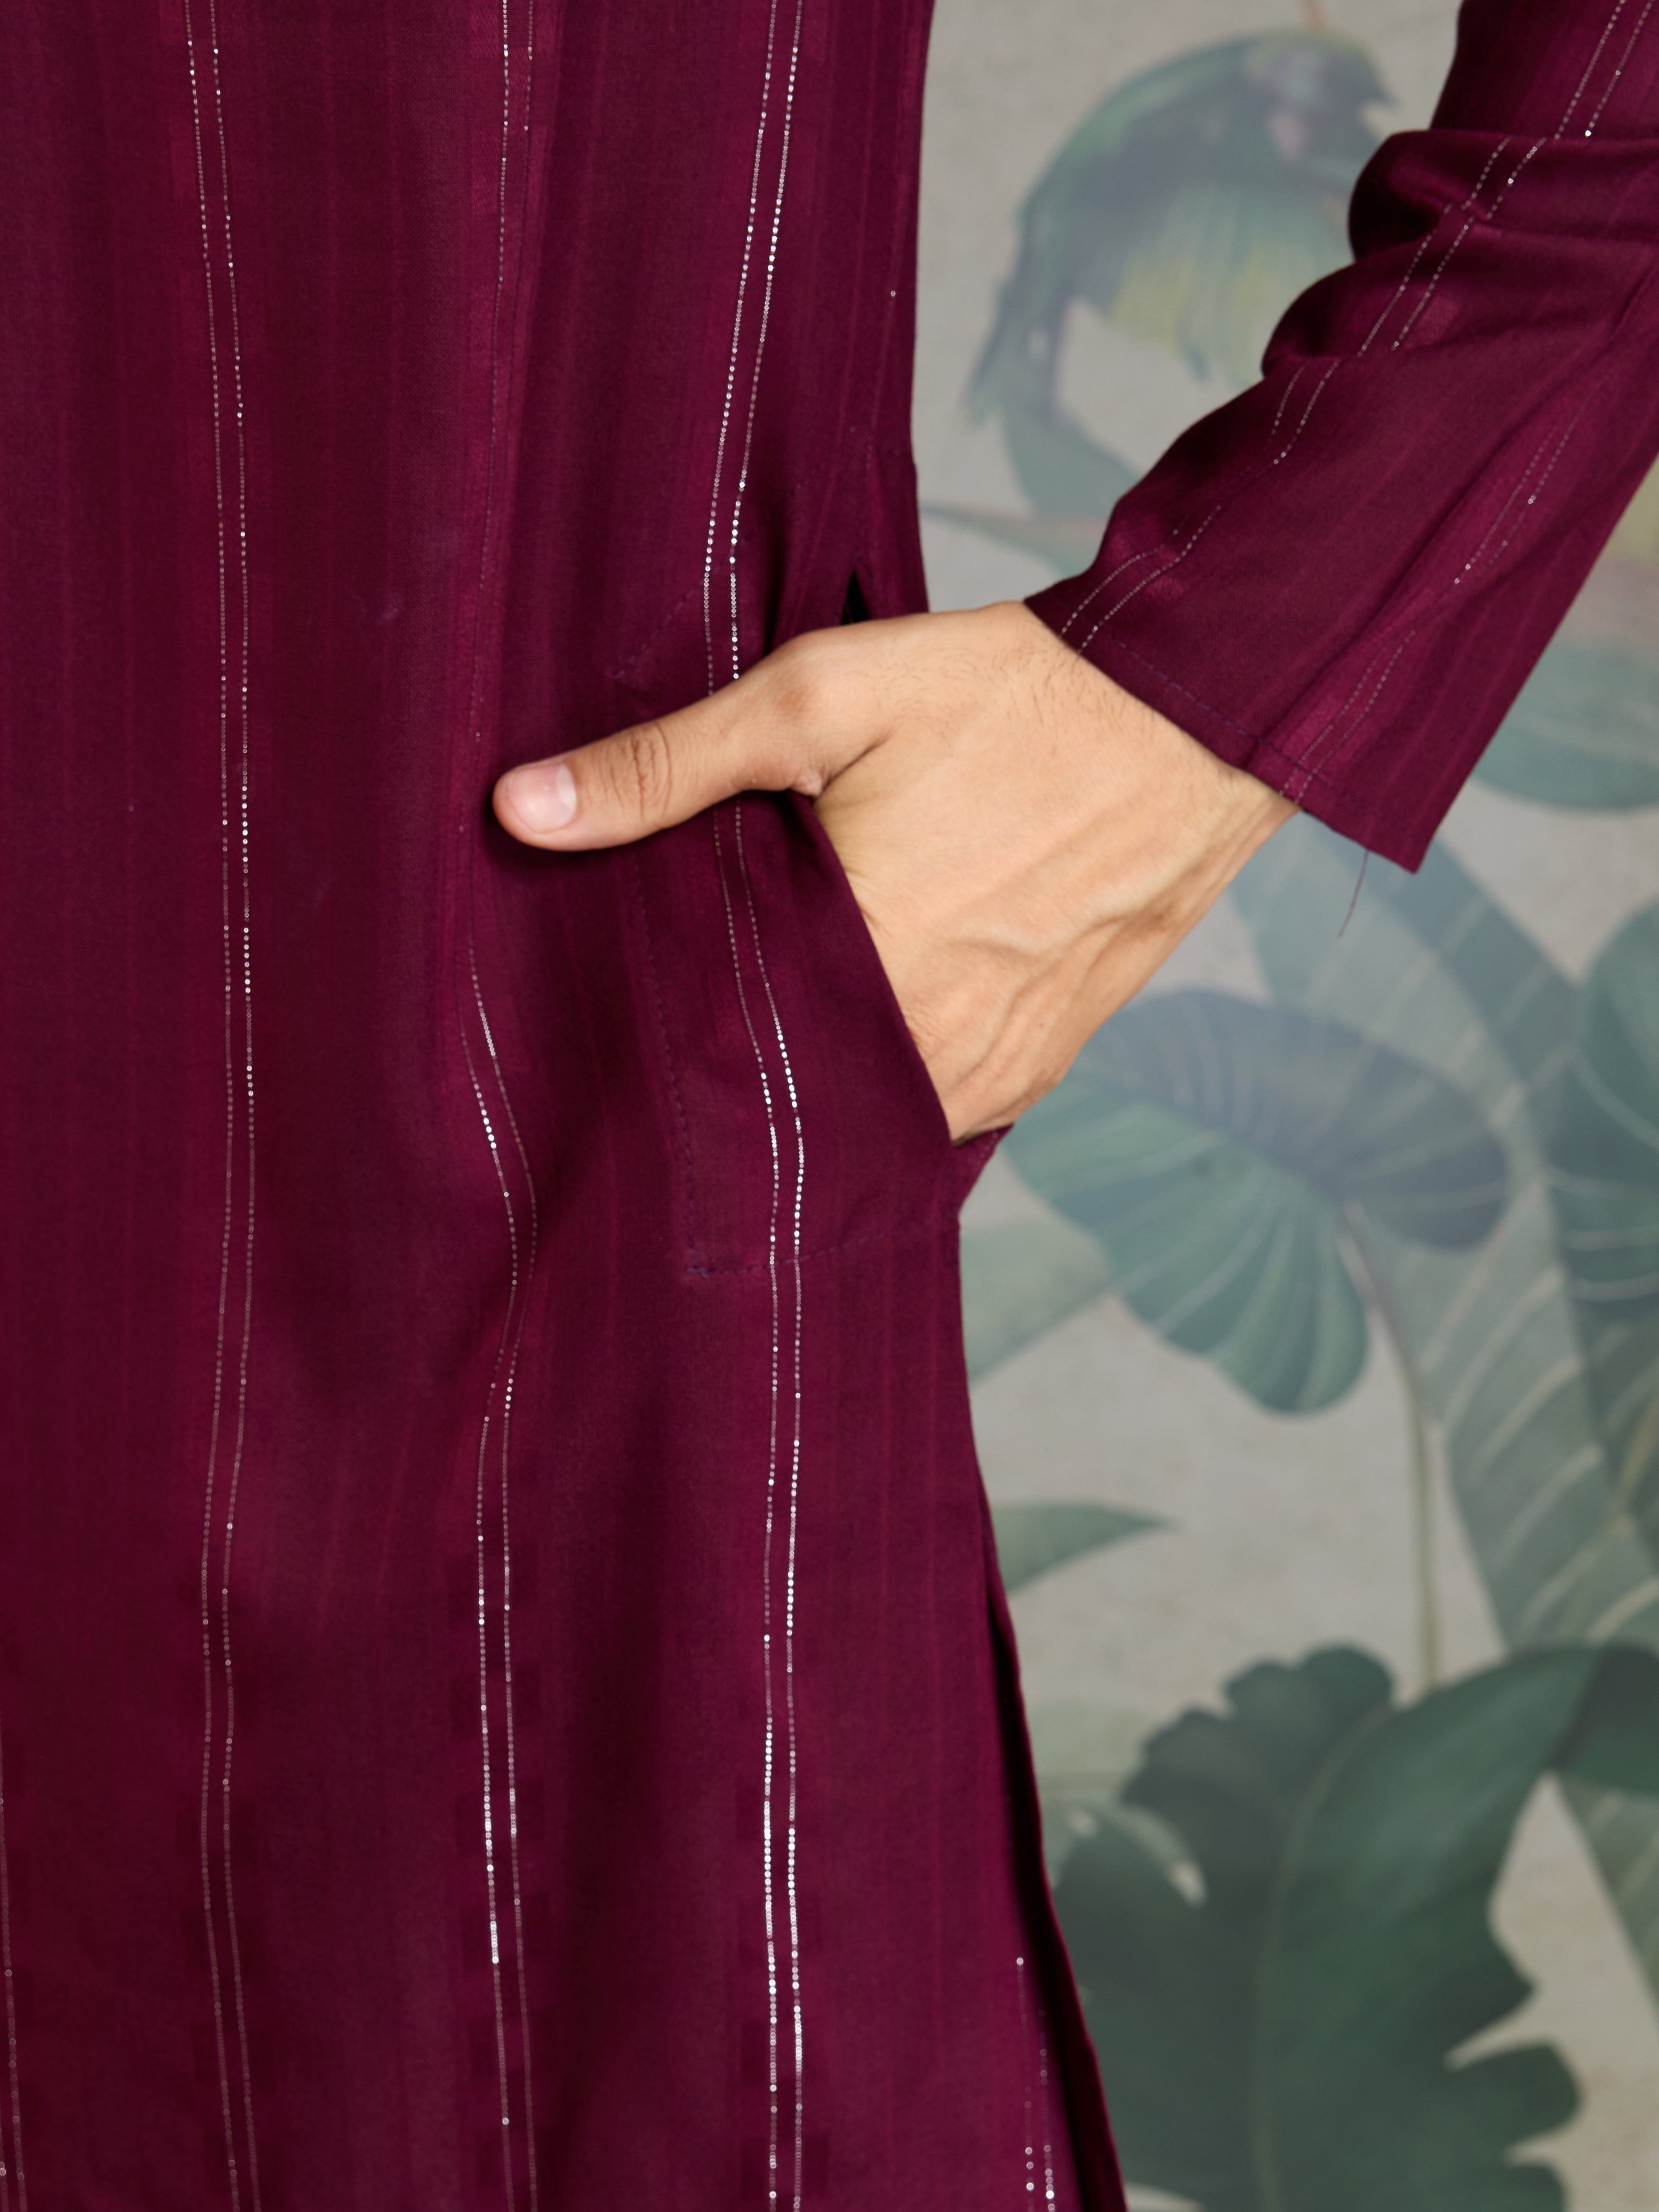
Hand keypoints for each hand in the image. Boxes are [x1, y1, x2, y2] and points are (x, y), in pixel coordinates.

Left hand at [493, 602, 1294, 1139]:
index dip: (661, 1027)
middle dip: (736, 1053)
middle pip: (785, 1088)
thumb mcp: (822, 693)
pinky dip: (892, 1072)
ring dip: (818, 1070)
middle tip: (699, 997)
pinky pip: (937, 1105)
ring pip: (862, 1108)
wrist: (1194, 718)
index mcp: (862, 961)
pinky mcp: (1040, 1065)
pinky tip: (867, 1017)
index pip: (712, 1046)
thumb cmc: (1006, 695)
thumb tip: (519, 808)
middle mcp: (930, 1043)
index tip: (624, 1002)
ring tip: (782, 1006)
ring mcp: (994, 1066)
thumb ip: (667, 763)